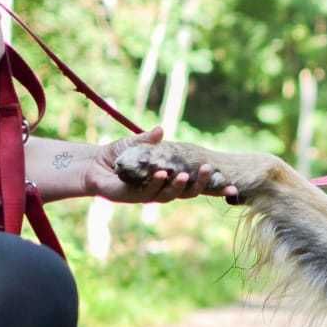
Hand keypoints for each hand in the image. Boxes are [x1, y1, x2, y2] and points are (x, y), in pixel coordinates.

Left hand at [85, 128, 238, 203]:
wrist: (94, 165)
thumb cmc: (118, 155)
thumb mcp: (137, 144)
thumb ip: (150, 139)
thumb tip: (161, 129)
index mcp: (170, 177)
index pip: (195, 182)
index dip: (212, 185)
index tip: (232, 186)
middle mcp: (164, 188)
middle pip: (189, 191)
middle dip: (201, 183)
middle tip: (210, 171)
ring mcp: (151, 194)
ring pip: (172, 194)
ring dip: (180, 185)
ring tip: (185, 175)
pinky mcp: (135, 197)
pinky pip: (151, 192)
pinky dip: (158, 183)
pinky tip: (162, 174)